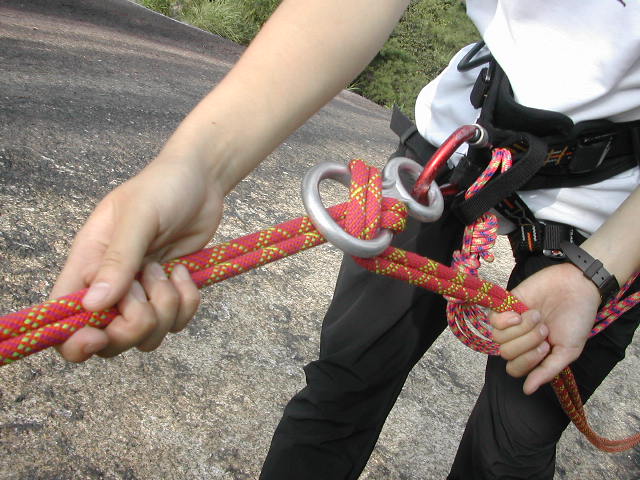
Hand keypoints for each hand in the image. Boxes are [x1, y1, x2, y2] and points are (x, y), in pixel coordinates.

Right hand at [51, 154, 223, 361]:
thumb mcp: (139, 216)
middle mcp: (110, 285)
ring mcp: (142, 293)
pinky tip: (184, 272)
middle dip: (134, 325)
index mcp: (87, 264)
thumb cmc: (163, 188)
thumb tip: (92, 305)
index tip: (98, 336)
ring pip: (147, 336)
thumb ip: (118, 259)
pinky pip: (177, 323)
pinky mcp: (171, 295)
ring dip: (165, 308)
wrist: (202, 181)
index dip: (73, 340)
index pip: (62, 316)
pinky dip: (187, 303)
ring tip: (168, 269)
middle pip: (109, 340)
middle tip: (149, 287)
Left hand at [489, 262, 600, 393]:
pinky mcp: (504, 305)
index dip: (527, 361)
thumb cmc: (576, 320)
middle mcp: (519, 340)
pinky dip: (506, 319)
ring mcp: (510, 323)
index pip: (514, 369)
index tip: (546, 347)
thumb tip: (527, 390)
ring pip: (498, 338)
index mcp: (533, 354)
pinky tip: (520, 313)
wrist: (576, 287)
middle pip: (506, 353)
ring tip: (538, 317)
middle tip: (544, 329)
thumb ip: (547, 371)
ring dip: (521, 329)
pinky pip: (492, 320)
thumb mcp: (568, 351)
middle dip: (527, 342)